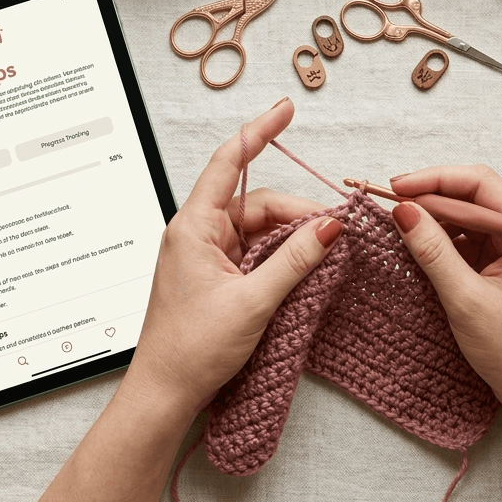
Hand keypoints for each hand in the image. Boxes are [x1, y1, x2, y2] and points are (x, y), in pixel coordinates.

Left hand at [125, 98, 342, 414]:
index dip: (260, 131)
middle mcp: (197, 233)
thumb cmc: (191, 350)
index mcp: (193, 227)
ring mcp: (207, 255)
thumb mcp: (253, 303)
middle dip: (297, 211)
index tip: (286, 108)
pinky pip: (256, 252)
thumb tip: (329, 227)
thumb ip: (294, 260)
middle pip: (256, 201)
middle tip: (335, 229)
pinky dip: (282, 256)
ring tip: (325, 252)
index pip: (229, 162)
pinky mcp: (217, 276)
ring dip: (292, 237)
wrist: (166, 393)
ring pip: (260, 228)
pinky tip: (305, 267)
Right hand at [387, 165, 501, 411]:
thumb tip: (403, 211)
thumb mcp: (466, 300)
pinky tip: (419, 251)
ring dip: (435, 221)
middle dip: (430, 198)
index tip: (395, 189)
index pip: (479, 184)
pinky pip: (470, 241)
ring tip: (399, 230)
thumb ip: (433, 251)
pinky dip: (443, 243)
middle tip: (389, 206)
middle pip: (473, 196)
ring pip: (468, 218)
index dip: (434, 180)